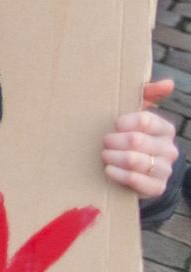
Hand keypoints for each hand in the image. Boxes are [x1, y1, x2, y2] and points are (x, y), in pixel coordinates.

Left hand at [104, 78, 179, 197]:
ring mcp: (164, 169)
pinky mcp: (157, 188)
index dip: (124, 122)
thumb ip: (147, 94)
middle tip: (104, 142)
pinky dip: (119, 175)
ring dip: (114, 157)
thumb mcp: (134, 114)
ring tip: (104, 155)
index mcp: (164, 129)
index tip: (114, 125)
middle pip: (136, 141)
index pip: (145, 120)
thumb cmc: (128, 135)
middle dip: (114, 141)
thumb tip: (168, 83)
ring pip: (135, 160)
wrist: (134, 171)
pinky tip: (108, 170)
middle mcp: (169, 149)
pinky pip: (137, 181)